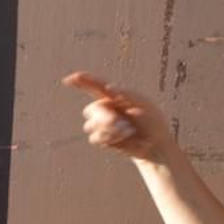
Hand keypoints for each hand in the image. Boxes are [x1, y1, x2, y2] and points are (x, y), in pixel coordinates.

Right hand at [63, 72, 181, 165]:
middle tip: (118, 122)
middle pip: (91, 110)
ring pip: (91, 126)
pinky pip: (96, 138)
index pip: (95, 86)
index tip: (68, 79)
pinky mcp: (102, 138)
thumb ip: (126, 94)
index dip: (81, 81)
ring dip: (110, 130)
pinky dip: (109, 139)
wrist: (155, 144)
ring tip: (128, 131)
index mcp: (114, 95)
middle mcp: (106, 108)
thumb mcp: (143, 104)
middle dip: (104, 117)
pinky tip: (122, 139)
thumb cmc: (152, 120)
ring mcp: (102, 124)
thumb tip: (109, 86)